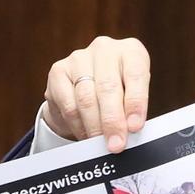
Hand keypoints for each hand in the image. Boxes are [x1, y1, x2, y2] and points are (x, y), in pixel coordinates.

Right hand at [43, 36, 150, 152]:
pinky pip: (68, 104)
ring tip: (100, 143)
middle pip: (108, 88)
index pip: (136, 75)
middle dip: (112, 121)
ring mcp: (79, 58)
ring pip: (86, 98)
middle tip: (116, 144)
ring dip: (94, 126)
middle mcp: (105, 49)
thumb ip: (133, 109)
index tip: (135, 127)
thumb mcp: (134, 94)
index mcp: (131, 51)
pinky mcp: (58, 71)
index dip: (136, 103)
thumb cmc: (120, 89)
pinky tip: (85, 136)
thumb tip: (130, 131)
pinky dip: (78, 124)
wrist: (90, 83)